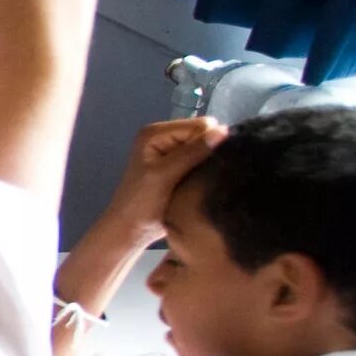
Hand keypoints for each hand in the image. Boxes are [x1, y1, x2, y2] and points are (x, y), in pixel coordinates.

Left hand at [103, 115, 225, 237]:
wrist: (131, 229)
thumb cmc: (142, 202)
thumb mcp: (165, 175)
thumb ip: (192, 153)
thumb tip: (223, 131)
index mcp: (155, 133)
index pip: (199, 125)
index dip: (211, 141)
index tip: (215, 163)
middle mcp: (164, 138)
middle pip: (204, 135)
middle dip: (212, 151)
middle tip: (212, 173)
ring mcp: (172, 153)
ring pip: (206, 149)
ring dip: (212, 162)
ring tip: (212, 178)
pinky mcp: (180, 167)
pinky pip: (203, 162)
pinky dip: (208, 170)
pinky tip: (210, 181)